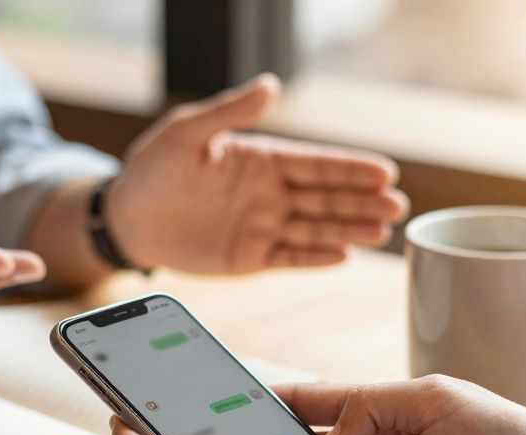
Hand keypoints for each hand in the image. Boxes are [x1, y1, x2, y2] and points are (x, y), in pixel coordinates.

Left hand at [108, 75, 408, 273]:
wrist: (127, 217)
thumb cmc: (153, 168)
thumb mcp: (186, 133)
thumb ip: (228, 113)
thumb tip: (268, 84)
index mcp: (263, 159)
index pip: (316, 163)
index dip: (351, 168)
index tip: (385, 171)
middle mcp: (271, 193)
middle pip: (326, 197)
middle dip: (363, 200)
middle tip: (398, 205)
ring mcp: (264, 226)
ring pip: (316, 229)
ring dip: (350, 229)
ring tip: (383, 231)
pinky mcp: (250, 257)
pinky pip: (289, 258)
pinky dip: (315, 259)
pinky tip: (344, 255)